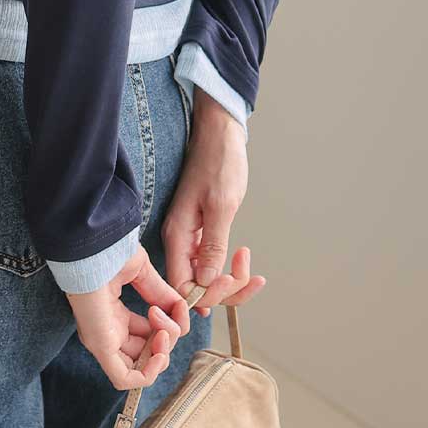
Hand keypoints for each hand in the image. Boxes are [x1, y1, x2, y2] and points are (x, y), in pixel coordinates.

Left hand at [64, 242, 193, 389]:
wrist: (91, 245)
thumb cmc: (107, 251)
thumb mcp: (142, 273)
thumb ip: (161, 293)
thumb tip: (179, 307)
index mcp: (114, 314)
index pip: (148, 336)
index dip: (171, 325)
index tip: (178, 304)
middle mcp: (109, 331)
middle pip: (147, 352)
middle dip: (169, 337)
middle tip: (164, 313)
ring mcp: (104, 340)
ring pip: (139, 368)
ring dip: (163, 353)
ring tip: (163, 330)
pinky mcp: (101, 345)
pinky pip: (124, 378)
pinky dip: (149, 373)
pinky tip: (160, 351)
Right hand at [162, 89, 268, 317]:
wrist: (220, 133)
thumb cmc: (220, 162)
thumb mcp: (221, 205)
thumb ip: (212, 245)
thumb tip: (206, 281)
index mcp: (177, 235)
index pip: (182, 286)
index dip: (207, 293)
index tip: (232, 279)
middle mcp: (179, 240)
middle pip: (195, 286)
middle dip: (224, 289)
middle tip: (250, 274)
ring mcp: (189, 236)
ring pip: (204, 276)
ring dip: (229, 279)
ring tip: (250, 265)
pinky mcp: (200, 231)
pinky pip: (209, 261)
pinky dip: (228, 266)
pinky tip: (243, 258)